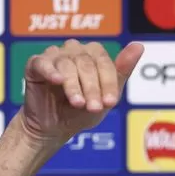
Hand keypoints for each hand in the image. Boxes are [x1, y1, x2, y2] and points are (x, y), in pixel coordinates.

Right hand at [20, 39, 143, 140]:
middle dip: (92, 87)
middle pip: (86, 62)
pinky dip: (51, 71)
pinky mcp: (35, 64)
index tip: (110, 103)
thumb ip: (121, 73)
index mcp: (94, 54)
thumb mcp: (106, 98)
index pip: (104, 61)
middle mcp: (74, 50)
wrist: (54, 129)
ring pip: (67, 64)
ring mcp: (54, 56)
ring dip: (74, 85)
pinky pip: (42, 62)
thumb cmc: (82, 112)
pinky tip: (57, 81)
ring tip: (78, 104)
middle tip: (93, 107)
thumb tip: (139, 46)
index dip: (108, 82)